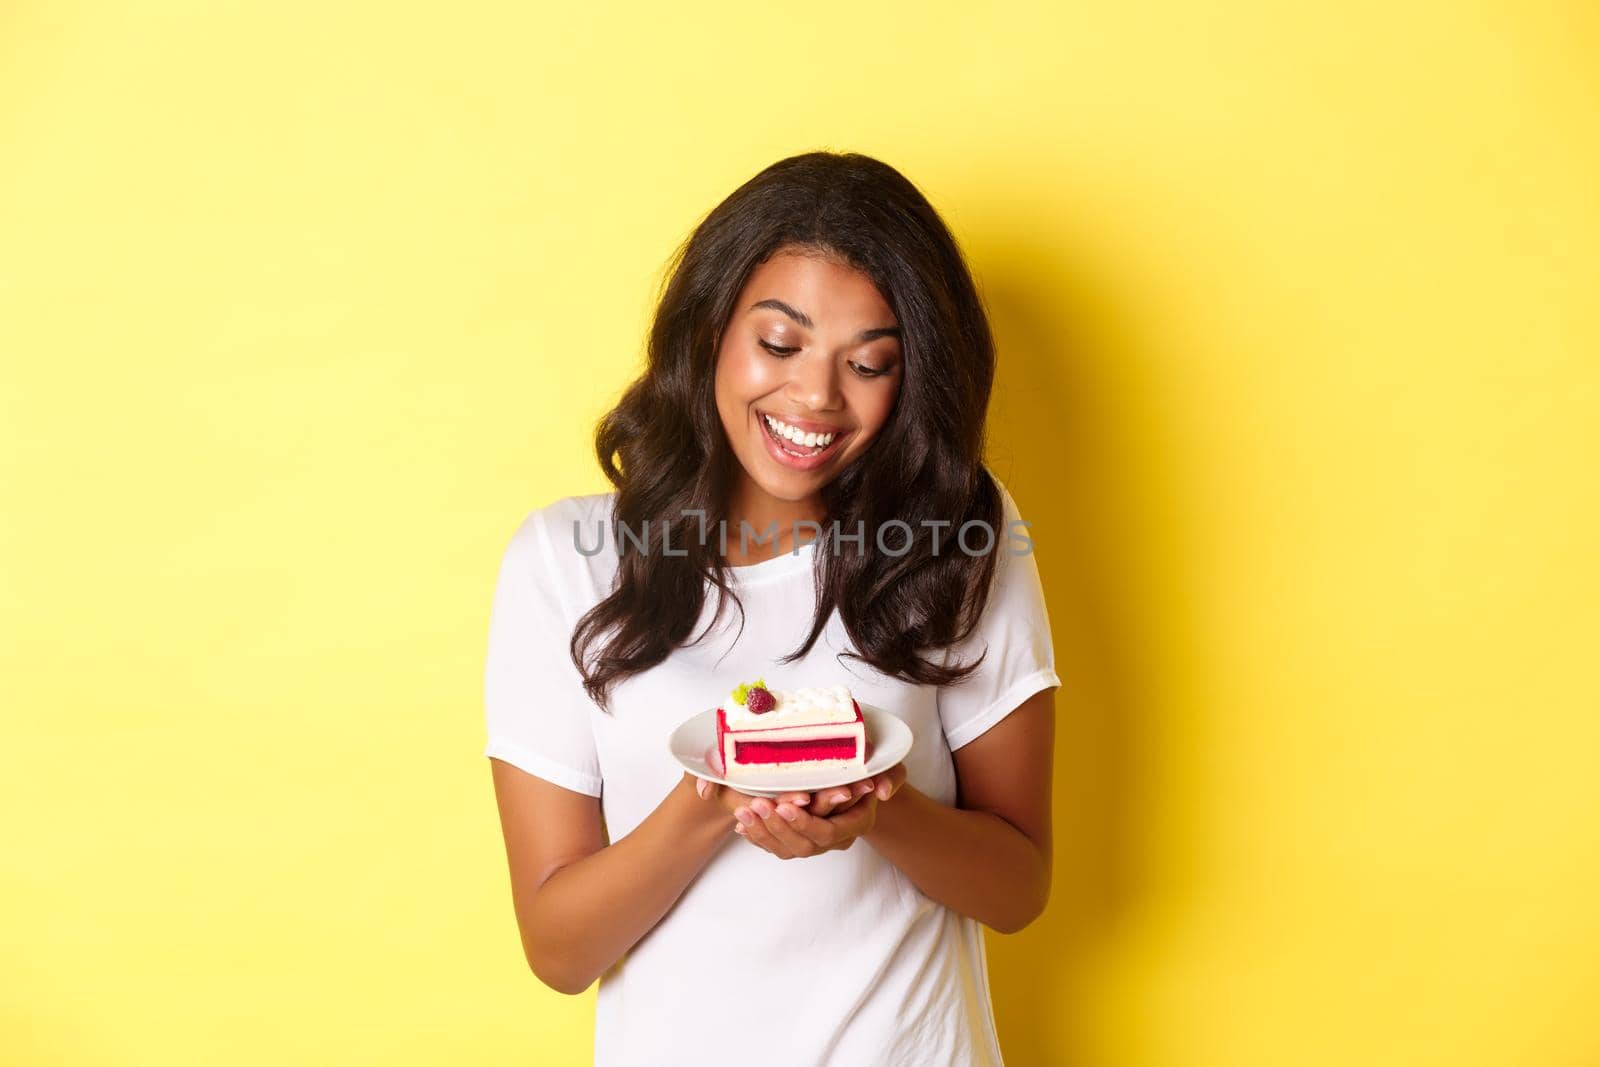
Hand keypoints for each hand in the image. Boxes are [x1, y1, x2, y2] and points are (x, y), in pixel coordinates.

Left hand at [723, 764, 909, 859]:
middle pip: (803, 846)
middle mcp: (836, 840)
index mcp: (855, 824)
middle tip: (755, 805)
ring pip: (786, 849)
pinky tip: (741, 823)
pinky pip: (776, 846)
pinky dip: (757, 836)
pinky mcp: (799, 839)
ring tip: (742, 811)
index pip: (827, 832)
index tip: (784, 806)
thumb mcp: (890, 769)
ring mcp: (817, 842)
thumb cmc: (876, 772)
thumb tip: (881, 790)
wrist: (867, 785)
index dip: (805, 822)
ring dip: (762, 832)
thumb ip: (891, 777)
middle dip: (777, 827)